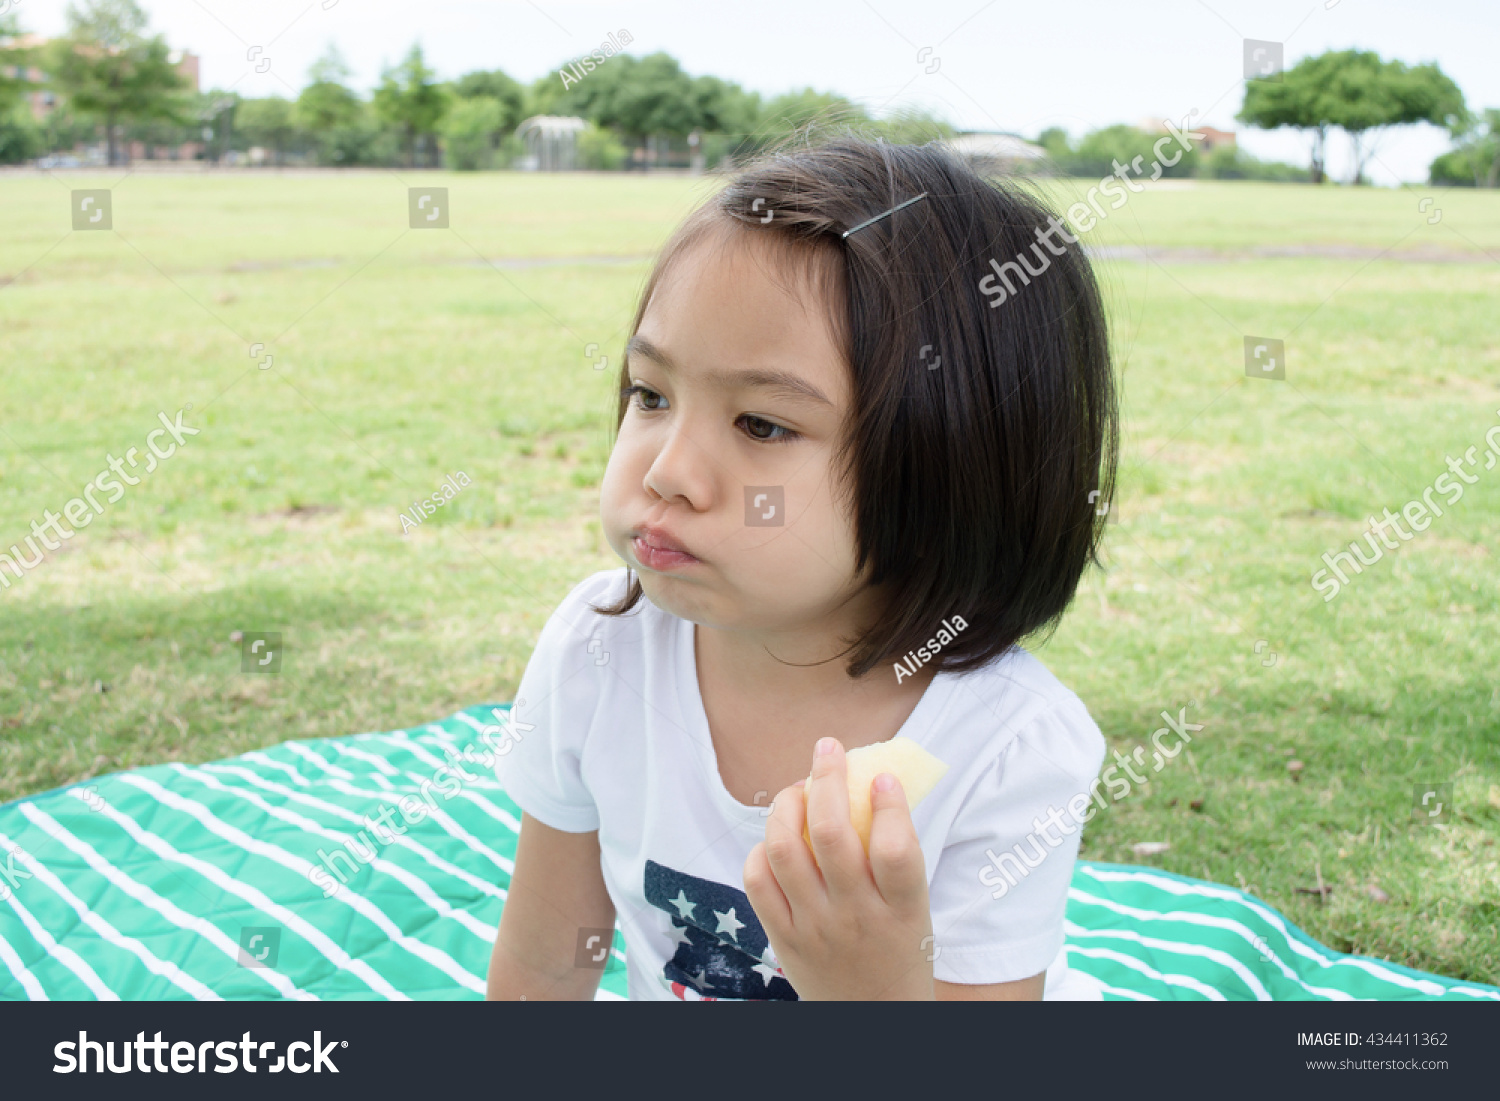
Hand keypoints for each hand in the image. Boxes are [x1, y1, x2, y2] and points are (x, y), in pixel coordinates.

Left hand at [742, 737, 934, 999]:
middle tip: (829, 749)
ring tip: (800, 788)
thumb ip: (895, 858)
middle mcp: (855, 917)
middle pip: (830, 835)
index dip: (889, 805)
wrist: (871, 1019)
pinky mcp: (782, 937)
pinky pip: (757, 879)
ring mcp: (813, 928)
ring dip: (788, 805)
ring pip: (784, 849)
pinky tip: (779, 835)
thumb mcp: (916, 911)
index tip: (881, 776)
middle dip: (827, 779)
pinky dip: (763, 847)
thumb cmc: (899, 951)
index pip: (896, 851)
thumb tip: (871, 781)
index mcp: (902, 910)